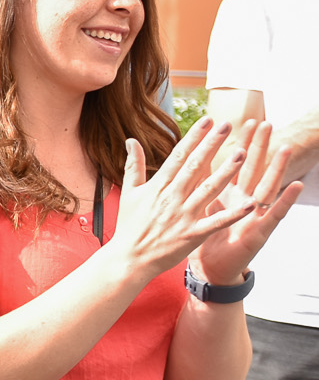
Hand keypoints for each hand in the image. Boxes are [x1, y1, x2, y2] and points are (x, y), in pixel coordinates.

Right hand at [107, 117, 255, 284]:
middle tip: (228, 126)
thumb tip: (131, 140)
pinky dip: (234, 214)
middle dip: (213, 145)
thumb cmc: (130, 225)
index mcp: (158, 186)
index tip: (208, 121)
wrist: (129, 258)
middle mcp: (172, 197)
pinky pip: (216, 222)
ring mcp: (183, 215)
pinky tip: (251, 204)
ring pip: (209, 189)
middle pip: (196, 166)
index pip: (179, 156)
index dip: (194, 137)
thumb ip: (133, 165)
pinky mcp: (192, 234)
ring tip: (242, 153)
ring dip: (227, 171)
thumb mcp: (128, 192)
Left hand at [193, 118, 305, 286]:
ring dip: (277, 167)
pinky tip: (297, 186)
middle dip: (257, 146)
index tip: (236, 120)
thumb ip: (193, 186)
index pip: (230, 164)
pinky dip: (285, 201)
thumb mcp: (195, 208)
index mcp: (224, 195)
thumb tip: (184, 164)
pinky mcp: (259, 232)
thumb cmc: (202, 238)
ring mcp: (252, 215)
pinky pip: (273, 215)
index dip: (234, 143)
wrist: (209, 270)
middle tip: (265, 123)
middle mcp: (241, 201)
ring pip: (266, 186)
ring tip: (286, 148)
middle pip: (251, 168)